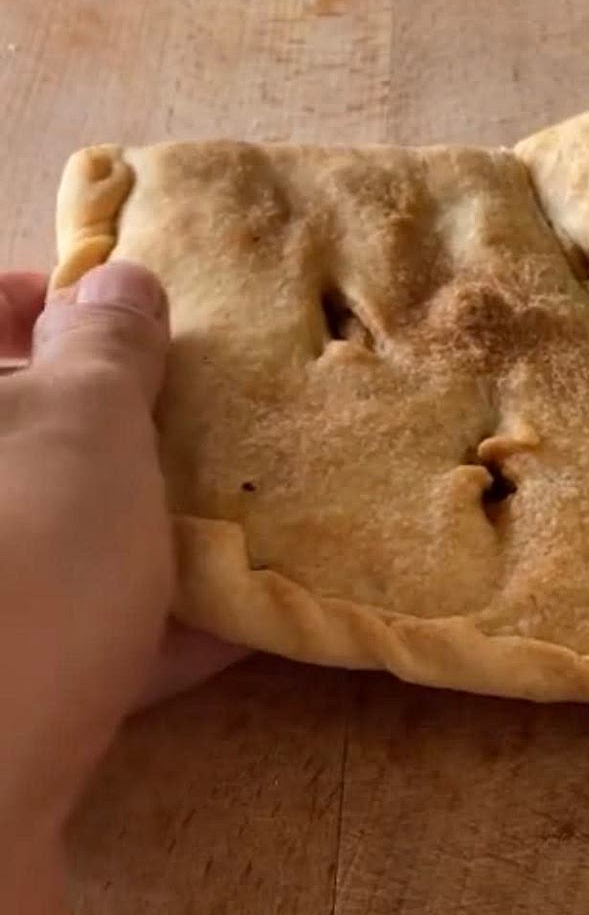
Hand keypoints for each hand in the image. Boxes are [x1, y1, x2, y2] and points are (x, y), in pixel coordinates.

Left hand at [0, 263, 243, 914]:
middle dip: (114, 428)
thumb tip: (118, 276)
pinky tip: (236, 625)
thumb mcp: (81, 431)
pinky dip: (145, 626)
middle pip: (20, 444)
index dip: (39, 301)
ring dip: (143, 529)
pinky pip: (71, 637)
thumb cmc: (17, 572)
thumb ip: (105, 349)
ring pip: (53, 545)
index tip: (128, 315)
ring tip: (241, 512)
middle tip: (201, 419)